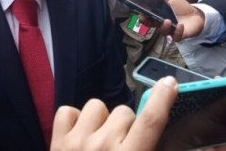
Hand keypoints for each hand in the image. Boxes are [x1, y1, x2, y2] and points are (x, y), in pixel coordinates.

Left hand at [50, 76, 177, 149]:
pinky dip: (74, 120)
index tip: (169, 82)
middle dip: (126, 125)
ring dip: (101, 120)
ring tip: (98, 142)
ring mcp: (77, 141)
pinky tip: (78, 137)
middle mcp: (103, 146)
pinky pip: (68, 110)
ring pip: (97, 106)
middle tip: (121, 147)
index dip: (162, 99)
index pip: (150, 122)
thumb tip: (149, 136)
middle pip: (124, 112)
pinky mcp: (56, 140)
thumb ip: (144, 150)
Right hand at [145, 0, 204, 40]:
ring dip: (164, 27)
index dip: (142, 14)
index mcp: (157, 15)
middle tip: (147, 17)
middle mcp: (160, 23)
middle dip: (147, 21)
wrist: (195, 15)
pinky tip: (180, 25)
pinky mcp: (179, 35)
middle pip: (150, 25)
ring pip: (162, 31)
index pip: (145, 16)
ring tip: (167, 20)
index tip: (141, 10)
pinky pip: (176, 37)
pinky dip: (178, 32)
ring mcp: (169, 30)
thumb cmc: (181, 7)